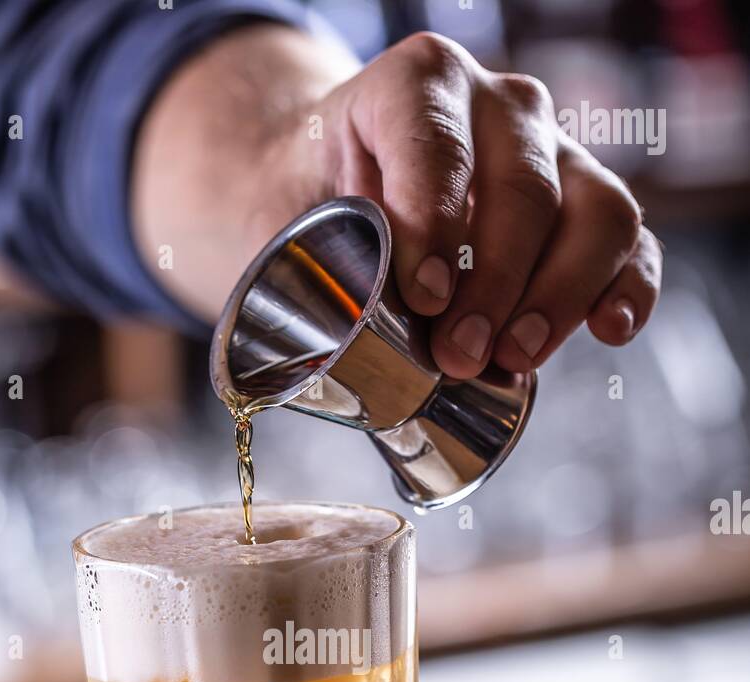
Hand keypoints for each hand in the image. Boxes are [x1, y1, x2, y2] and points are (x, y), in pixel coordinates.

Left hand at [134, 25, 661, 375]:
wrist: (341, 200)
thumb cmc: (319, 213)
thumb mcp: (291, 223)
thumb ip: (311, 268)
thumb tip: (328, 352)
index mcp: (416, 85)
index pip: (438, 142)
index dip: (434, 220)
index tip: (421, 297)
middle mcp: (499, 106)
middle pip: (523, 187)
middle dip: (494, 282)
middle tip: (457, 355)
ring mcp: (555, 154)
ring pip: (594, 210)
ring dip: (558, 294)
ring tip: (514, 358)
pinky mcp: (587, 209)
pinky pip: (628, 243)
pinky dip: (628, 288)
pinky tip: (610, 330)